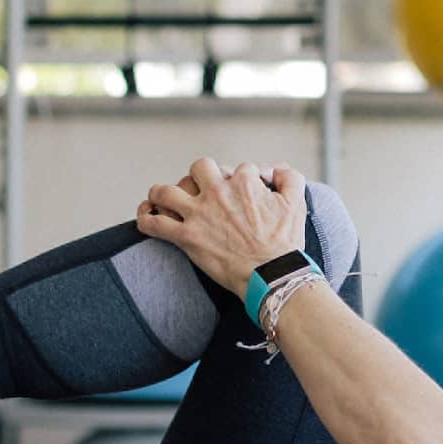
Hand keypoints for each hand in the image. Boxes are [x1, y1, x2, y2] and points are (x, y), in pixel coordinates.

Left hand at [137, 157, 307, 300]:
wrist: (272, 275)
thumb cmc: (285, 244)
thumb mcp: (296, 204)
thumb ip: (289, 179)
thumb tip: (277, 169)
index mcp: (243, 181)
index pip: (237, 169)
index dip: (239, 178)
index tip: (241, 193)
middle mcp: (217, 192)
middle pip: (199, 168)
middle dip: (200, 176)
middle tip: (203, 191)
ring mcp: (198, 214)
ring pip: (166, 191)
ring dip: (162, 193)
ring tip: (162, 199)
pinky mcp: (186, 237)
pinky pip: (154, 223)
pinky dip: (146, 218)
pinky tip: (146, 217)